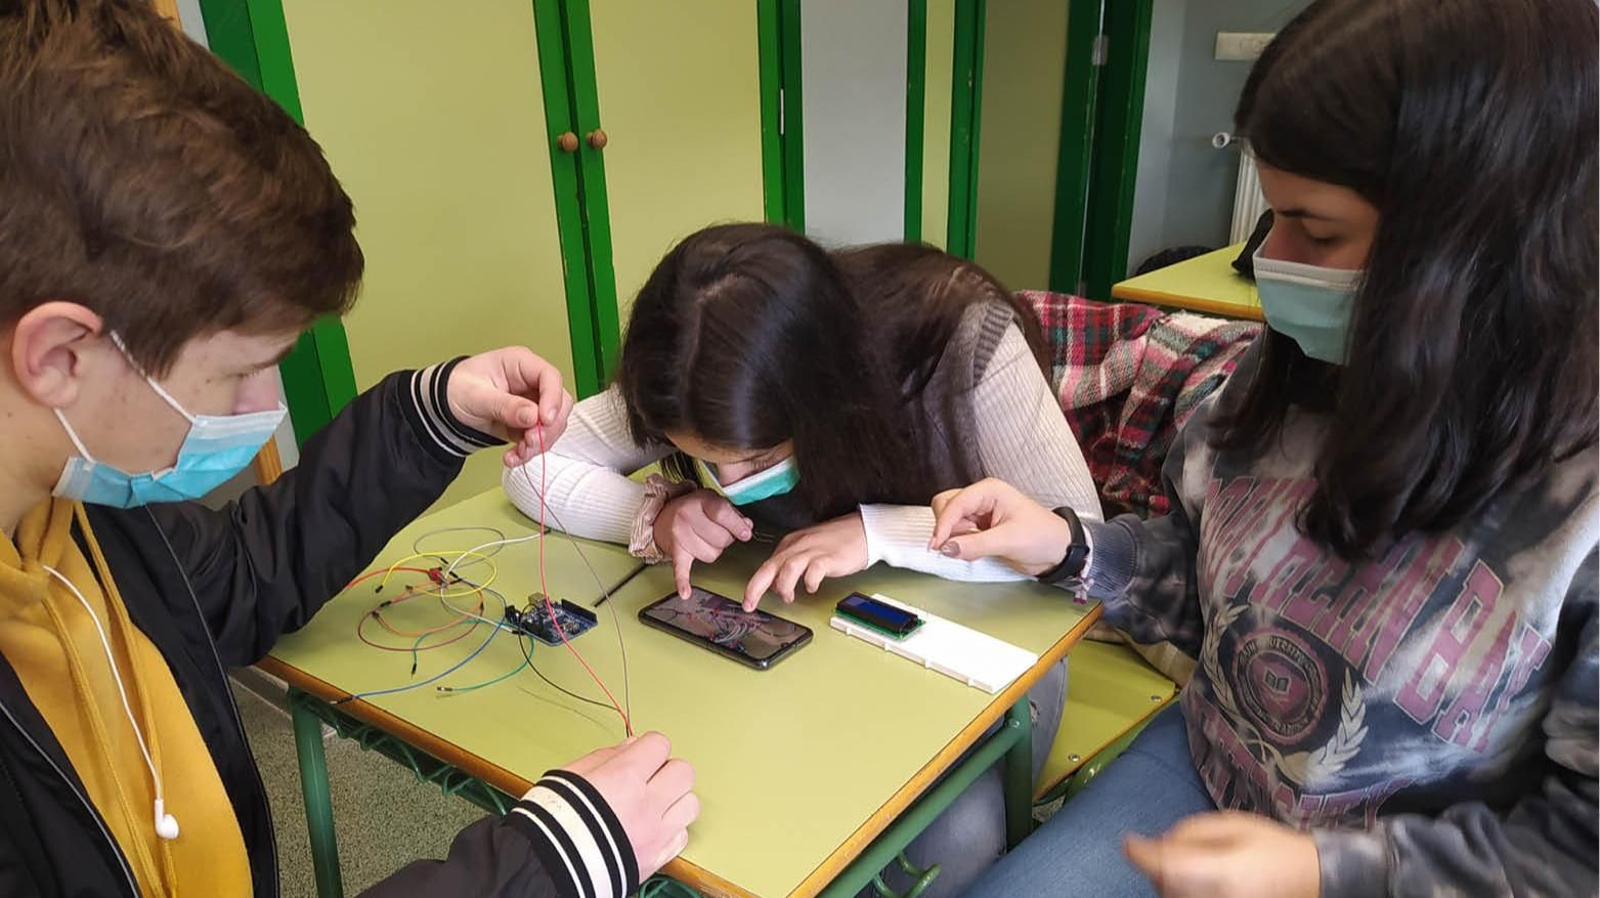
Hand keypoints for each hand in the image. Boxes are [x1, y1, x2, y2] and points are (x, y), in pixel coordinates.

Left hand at [447, 347, 575, 466]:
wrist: (441, 408)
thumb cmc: (455, 389)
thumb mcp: (476, 396)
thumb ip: (505, 405)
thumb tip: (532, 415)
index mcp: (520, 364)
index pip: (550, 377)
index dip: (553, 398)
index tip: (545, 420)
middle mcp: (530, 383)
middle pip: (559, 403)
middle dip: (548, 427)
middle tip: (531, 441)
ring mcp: (530, 404)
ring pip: (552, 425)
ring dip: (538, 443)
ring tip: (518, 453)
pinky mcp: (526, 423)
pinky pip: (538, 439)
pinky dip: (528, 452)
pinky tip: (513, 457)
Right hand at [562, 732, 698, 878]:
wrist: (547, 866)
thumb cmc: (552, 821)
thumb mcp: (571, 775)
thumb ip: (605, 756)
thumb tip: (630, 746)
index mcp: (625, 778)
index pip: (660, 745)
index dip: (649, 747)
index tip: (642, 753)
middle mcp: (646, 804)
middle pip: (684, 772)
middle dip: (668, 770)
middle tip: (651, 777)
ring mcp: (654, 834)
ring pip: (690, 804)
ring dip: (675, 800)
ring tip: (655, 803)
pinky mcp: (655, 859)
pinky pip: (682, 836)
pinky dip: (672, 830)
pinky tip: (653, 827)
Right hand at [655, 490, 752, 598]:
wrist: (665, 515)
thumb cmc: (695, 508)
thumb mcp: (714, 501)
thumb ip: (732, 513)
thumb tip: (747, 527)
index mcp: (700, 501)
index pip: (722, 514)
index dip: (737, 526)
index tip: (746, 533)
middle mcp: (687, 516)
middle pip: (720, 539)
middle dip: (726, 538)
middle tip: (719, 531)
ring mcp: (680, 535)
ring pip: (711, 555)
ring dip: (714, 551)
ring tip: (706, 540)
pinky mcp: (676, 552)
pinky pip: (680, 569)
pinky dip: (683, 581)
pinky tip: (685, 592)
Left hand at [743, 513, 867, 609]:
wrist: (864, 529)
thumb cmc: (838, 541)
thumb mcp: (807, 550)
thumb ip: (791, 564)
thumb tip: (778, 585)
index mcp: (791, 544)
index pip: (766, 565)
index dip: (755, 584)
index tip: (749, 599)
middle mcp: (799, 546)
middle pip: (770, 566)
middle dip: (756, 587)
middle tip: (749, 603)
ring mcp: (813, 550)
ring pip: (788, 568)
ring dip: (784, 586)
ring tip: (788, 597)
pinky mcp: (829, 557)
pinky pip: (814, 571)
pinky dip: (810, 582)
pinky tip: (812, 588)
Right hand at [929, 478, 1072, 575]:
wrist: (1057, 551)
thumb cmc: (1041, 537)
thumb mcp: (1009, 541)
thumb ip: (975, 545)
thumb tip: (946, 549)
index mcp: (989, 491)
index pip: (955, 503)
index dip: (943, 524)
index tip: (938, 546)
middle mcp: (980, 498)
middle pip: (945, 506)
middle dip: (946, 527)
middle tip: (955, 547)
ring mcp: (978, 513)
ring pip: (948, 521)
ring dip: (952, 537)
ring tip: (970, 550)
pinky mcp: (978, 529)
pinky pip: (957, 534)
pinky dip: (957, 544)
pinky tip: (971, 551)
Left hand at [1124, 812, 1320, 897]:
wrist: (1313, 879)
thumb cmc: (1274, 847)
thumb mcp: (1234, 824)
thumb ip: (1193, 831)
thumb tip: (1162, 842)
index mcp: (1219, 872)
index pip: (1165, 865)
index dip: (1140, 854)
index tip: (1128, 843)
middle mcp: (1213, 897)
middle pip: (1164, 883)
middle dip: (1157, 864)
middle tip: (1165, 847)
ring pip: (1171, 895)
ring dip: (1168, 879)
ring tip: (1189, 863)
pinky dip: (1180, 890)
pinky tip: (1195, 879)